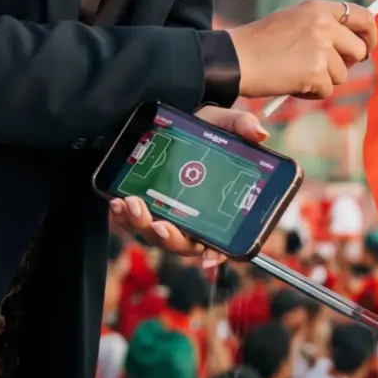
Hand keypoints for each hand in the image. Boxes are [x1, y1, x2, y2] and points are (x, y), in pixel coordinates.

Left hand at [108, 104, 270, 256]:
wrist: (174, 122)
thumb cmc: (204, 130)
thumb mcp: (223, 123)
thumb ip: (241, 125)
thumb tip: (260, 132)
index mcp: (219, 210)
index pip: (223, 242)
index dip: (218, 254)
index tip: (208, 255)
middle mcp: (192, 219)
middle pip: (183, 244)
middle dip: (170, 238)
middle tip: (160, 224)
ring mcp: (165, 215)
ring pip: (153, 235)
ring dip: (140, 225)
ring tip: (130, 203)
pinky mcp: (142, 207)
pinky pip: (131, 222)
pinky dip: (123, 216)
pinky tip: (117, 200)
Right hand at [230, 0, 376, 102]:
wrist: (233, 59)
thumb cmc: (260, 44)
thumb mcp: (294, 22)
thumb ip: (324, 28)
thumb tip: (357, 49)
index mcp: (318, 8)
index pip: (363, 16)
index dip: (370, 35)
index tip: (367, 47)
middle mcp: (323, 24)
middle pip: (358, 51)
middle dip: (345, 64)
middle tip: (322, 69)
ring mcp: (320, 48)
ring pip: (342, 75)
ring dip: (322, 80)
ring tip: (294, 72)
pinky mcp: (315, 72)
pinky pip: (326, 91)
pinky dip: (310, 93)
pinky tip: (290, 83)